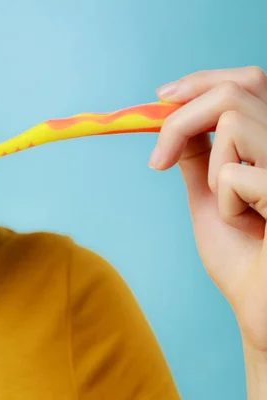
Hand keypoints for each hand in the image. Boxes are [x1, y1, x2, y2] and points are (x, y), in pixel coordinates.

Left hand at [149, 66, 266, 353]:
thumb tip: (175, 117)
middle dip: (183, 116)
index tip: (163, 98)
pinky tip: (245, 225)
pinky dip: (224, 202)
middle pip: (238, 88)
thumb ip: (199, 155)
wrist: (259, 305)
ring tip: (229, 205)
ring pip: (234, 119)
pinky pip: (234, 173)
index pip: (248, 81)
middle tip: (159, 156)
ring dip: (210, 166)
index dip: (202, 81)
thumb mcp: (212, 195)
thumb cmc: (242, 256)